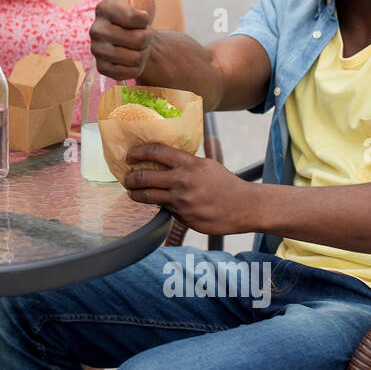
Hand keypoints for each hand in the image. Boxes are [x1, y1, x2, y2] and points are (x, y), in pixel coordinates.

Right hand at [89, 0, 155, 80]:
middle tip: (141, 33)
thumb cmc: (137, 11)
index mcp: (105, 7)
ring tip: (136, 46)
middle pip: (137, 40)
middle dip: (146, 38)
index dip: (145, 20)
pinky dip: (134, 67)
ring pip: (132, 57)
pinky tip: (130, 58)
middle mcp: (96, 28)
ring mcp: (96, 49)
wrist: (135, 39)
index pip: (134, 18)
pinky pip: (126, 72)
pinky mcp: (101, 67)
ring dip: (141, 53)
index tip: (143, 17)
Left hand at [121, 144, 252, 235]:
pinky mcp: (183, 217)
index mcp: (189, 163)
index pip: (156, 152)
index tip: (129, 156)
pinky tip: (157, 203)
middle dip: (130, 178)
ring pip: (147, 196)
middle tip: (126, 178)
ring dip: (135, 194)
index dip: (138, 153)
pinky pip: (163, 209)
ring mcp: (182, 201)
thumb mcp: (207, 165)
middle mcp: (183, 181)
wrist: (244, 207)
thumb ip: (186, 161)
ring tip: (132, 193)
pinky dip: (158, 206)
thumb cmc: (225, 184)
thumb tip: (164, 155)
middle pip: (144, 176)